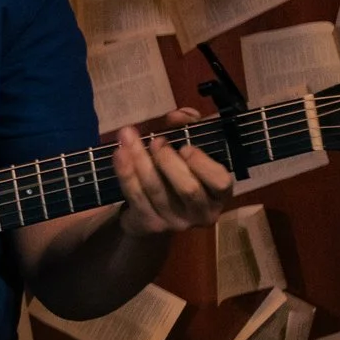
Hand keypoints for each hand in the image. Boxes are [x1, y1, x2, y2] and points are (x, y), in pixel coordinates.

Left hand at [113, 107, 234, 235]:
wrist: (150, 213)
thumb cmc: (178, 174)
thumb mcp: (189, 150)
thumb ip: (189, 128)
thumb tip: (179, 115)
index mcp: (219, 194)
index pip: (220, 181)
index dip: (202, 163)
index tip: (184, 146)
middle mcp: (202, 212)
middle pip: (188, 188)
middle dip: (168, 161)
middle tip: (156, 141)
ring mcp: (176, 222)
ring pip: (157, 190)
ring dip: (141, 159)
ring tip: (129, 137)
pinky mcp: (150, 224)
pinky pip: (136, 196)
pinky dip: (125, 172)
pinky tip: (119, 153)